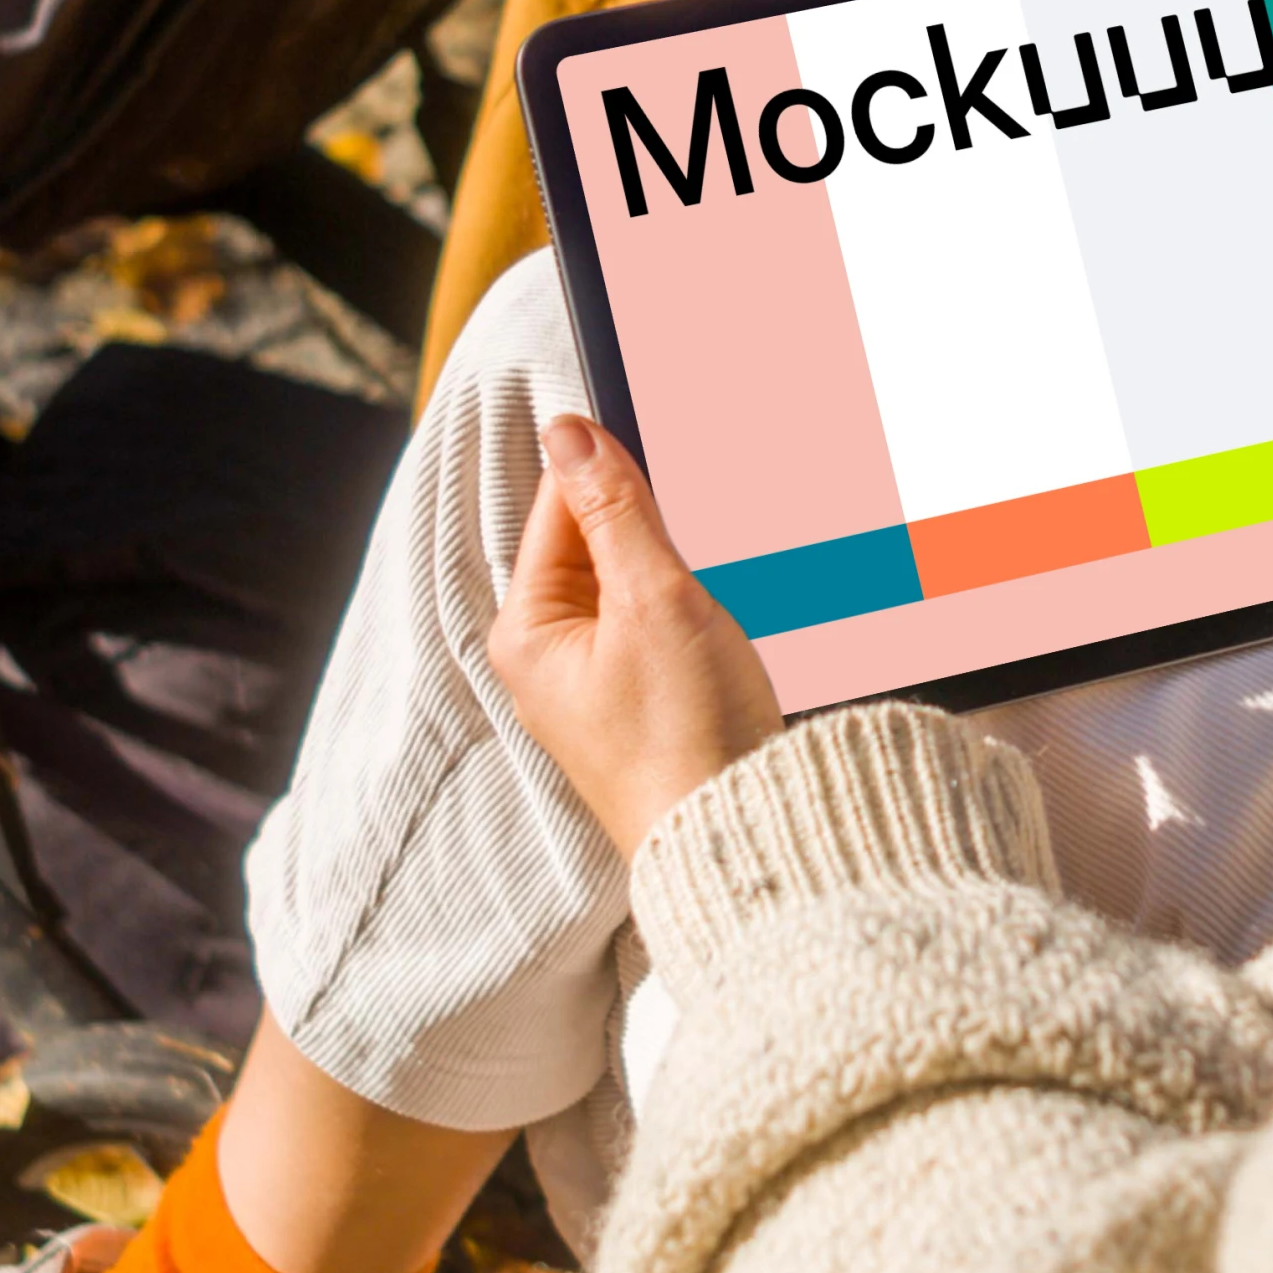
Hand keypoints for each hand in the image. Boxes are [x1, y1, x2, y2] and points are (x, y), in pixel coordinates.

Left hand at [487, 411, 785, 855]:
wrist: (745, 841)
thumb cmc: (689, 736)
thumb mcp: (654, 601)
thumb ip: (613, 510)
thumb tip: (568, 431)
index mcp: (527, 630)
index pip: (559, 508)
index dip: (615, 470)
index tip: (664, 441)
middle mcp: (549, 658)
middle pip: (596, 544)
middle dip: (654, 528)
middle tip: (699, 543)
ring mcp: (596, 684)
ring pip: (635, 583)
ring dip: (680, 571)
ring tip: (715, 597)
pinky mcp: (642, 704)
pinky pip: (658, 626)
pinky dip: (692, 610)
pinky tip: (725, 621)